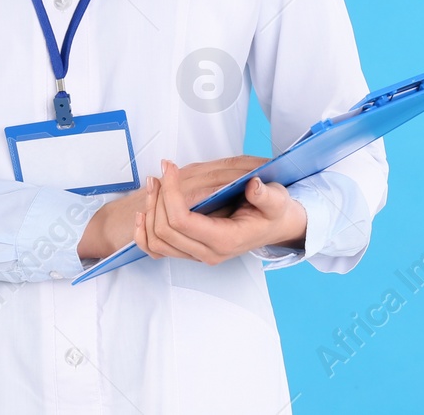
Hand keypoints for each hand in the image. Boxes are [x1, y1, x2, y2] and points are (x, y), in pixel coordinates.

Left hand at [135, 158, 306, 265]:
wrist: (275, 228)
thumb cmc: (273, 213)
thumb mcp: (278, 200)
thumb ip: (266, 195)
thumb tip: (253, 185)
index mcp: (225, 240)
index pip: (182, 221)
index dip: (170, 192)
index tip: (170, 168)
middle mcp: (208, 253)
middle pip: (164, 231)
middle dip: (157, 197)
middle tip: (162, 172)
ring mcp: (197, 255)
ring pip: (156, 241)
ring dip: (150, 210)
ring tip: (155, 183)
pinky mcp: (190, 251)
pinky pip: (157, 249)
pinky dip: (145, 232)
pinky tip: (145, 211)